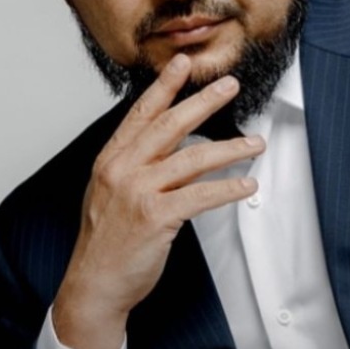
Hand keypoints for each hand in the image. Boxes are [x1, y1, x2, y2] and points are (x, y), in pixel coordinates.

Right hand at [52, 53, 264, 348]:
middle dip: (204, 101)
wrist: (93, 285)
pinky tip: (247, 185)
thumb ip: (140, 168)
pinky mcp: (155, 217)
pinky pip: (200, 195)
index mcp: (111, 160)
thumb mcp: (113, 194)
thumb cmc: (106, 243)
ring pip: (192, 158)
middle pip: (170, 125)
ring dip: (230, 148)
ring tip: (256, 143)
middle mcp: (122, 169)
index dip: (165, 86)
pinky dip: (228, 188)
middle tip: (230, 85)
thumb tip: (178, 149)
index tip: (183, 63)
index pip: (141, 113)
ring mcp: (138, 192)